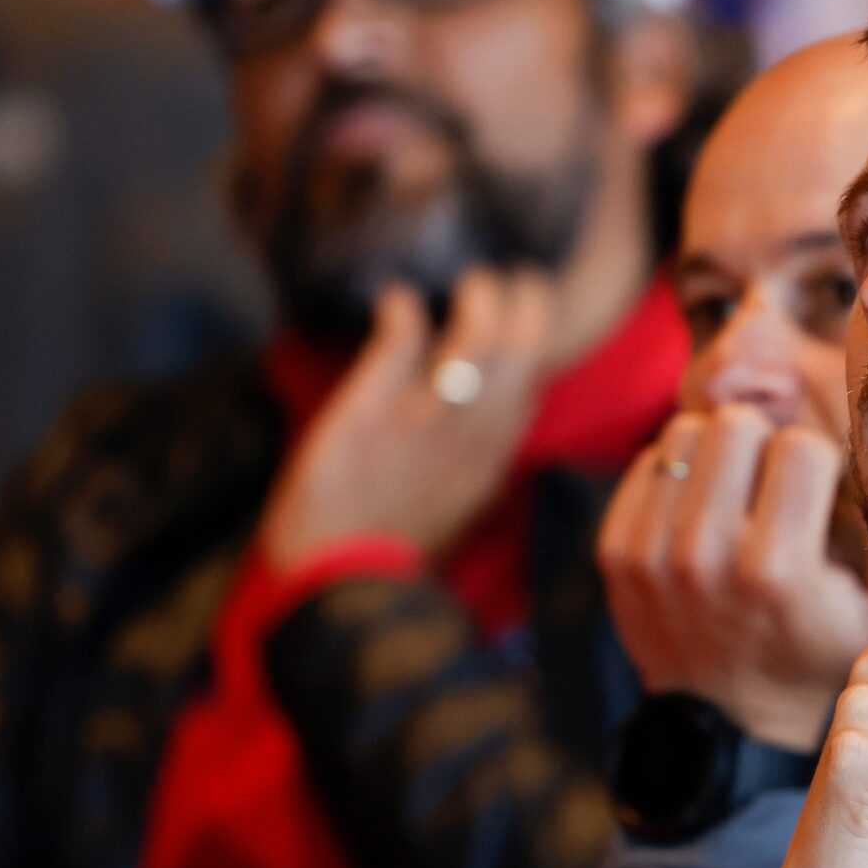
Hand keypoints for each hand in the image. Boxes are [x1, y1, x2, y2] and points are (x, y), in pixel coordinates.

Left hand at [259, 267, 549, 567]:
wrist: (331, 586)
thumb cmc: (388, 541)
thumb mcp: (451, 501)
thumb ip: (473, 451)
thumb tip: (482, 397)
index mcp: (488, 460)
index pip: (531, 384)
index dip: (536, 335)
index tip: (525, 303)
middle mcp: (467, 441)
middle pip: (518, 356)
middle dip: (519, 305)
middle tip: (498, 280)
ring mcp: (420, 428)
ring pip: (474, 348)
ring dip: (477, 300)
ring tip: (468, 283)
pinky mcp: (366, 418)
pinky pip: (397, 349)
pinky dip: (401, 313)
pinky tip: (395, 299)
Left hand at [598, 407, 867, 750]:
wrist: (730, 721)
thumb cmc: (819, 654)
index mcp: (776, 571)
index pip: (800, 446)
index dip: (819, 463)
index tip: (819, 496)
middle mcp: (704, 558)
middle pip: (735, 424)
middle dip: (764, 445)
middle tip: (774, 485)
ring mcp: (650, 555)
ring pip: (686, 432)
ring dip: (718, 455)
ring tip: (739, 496)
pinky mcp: (614, 554)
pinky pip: (649, 461)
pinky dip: (679, 475)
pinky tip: (702, 513)